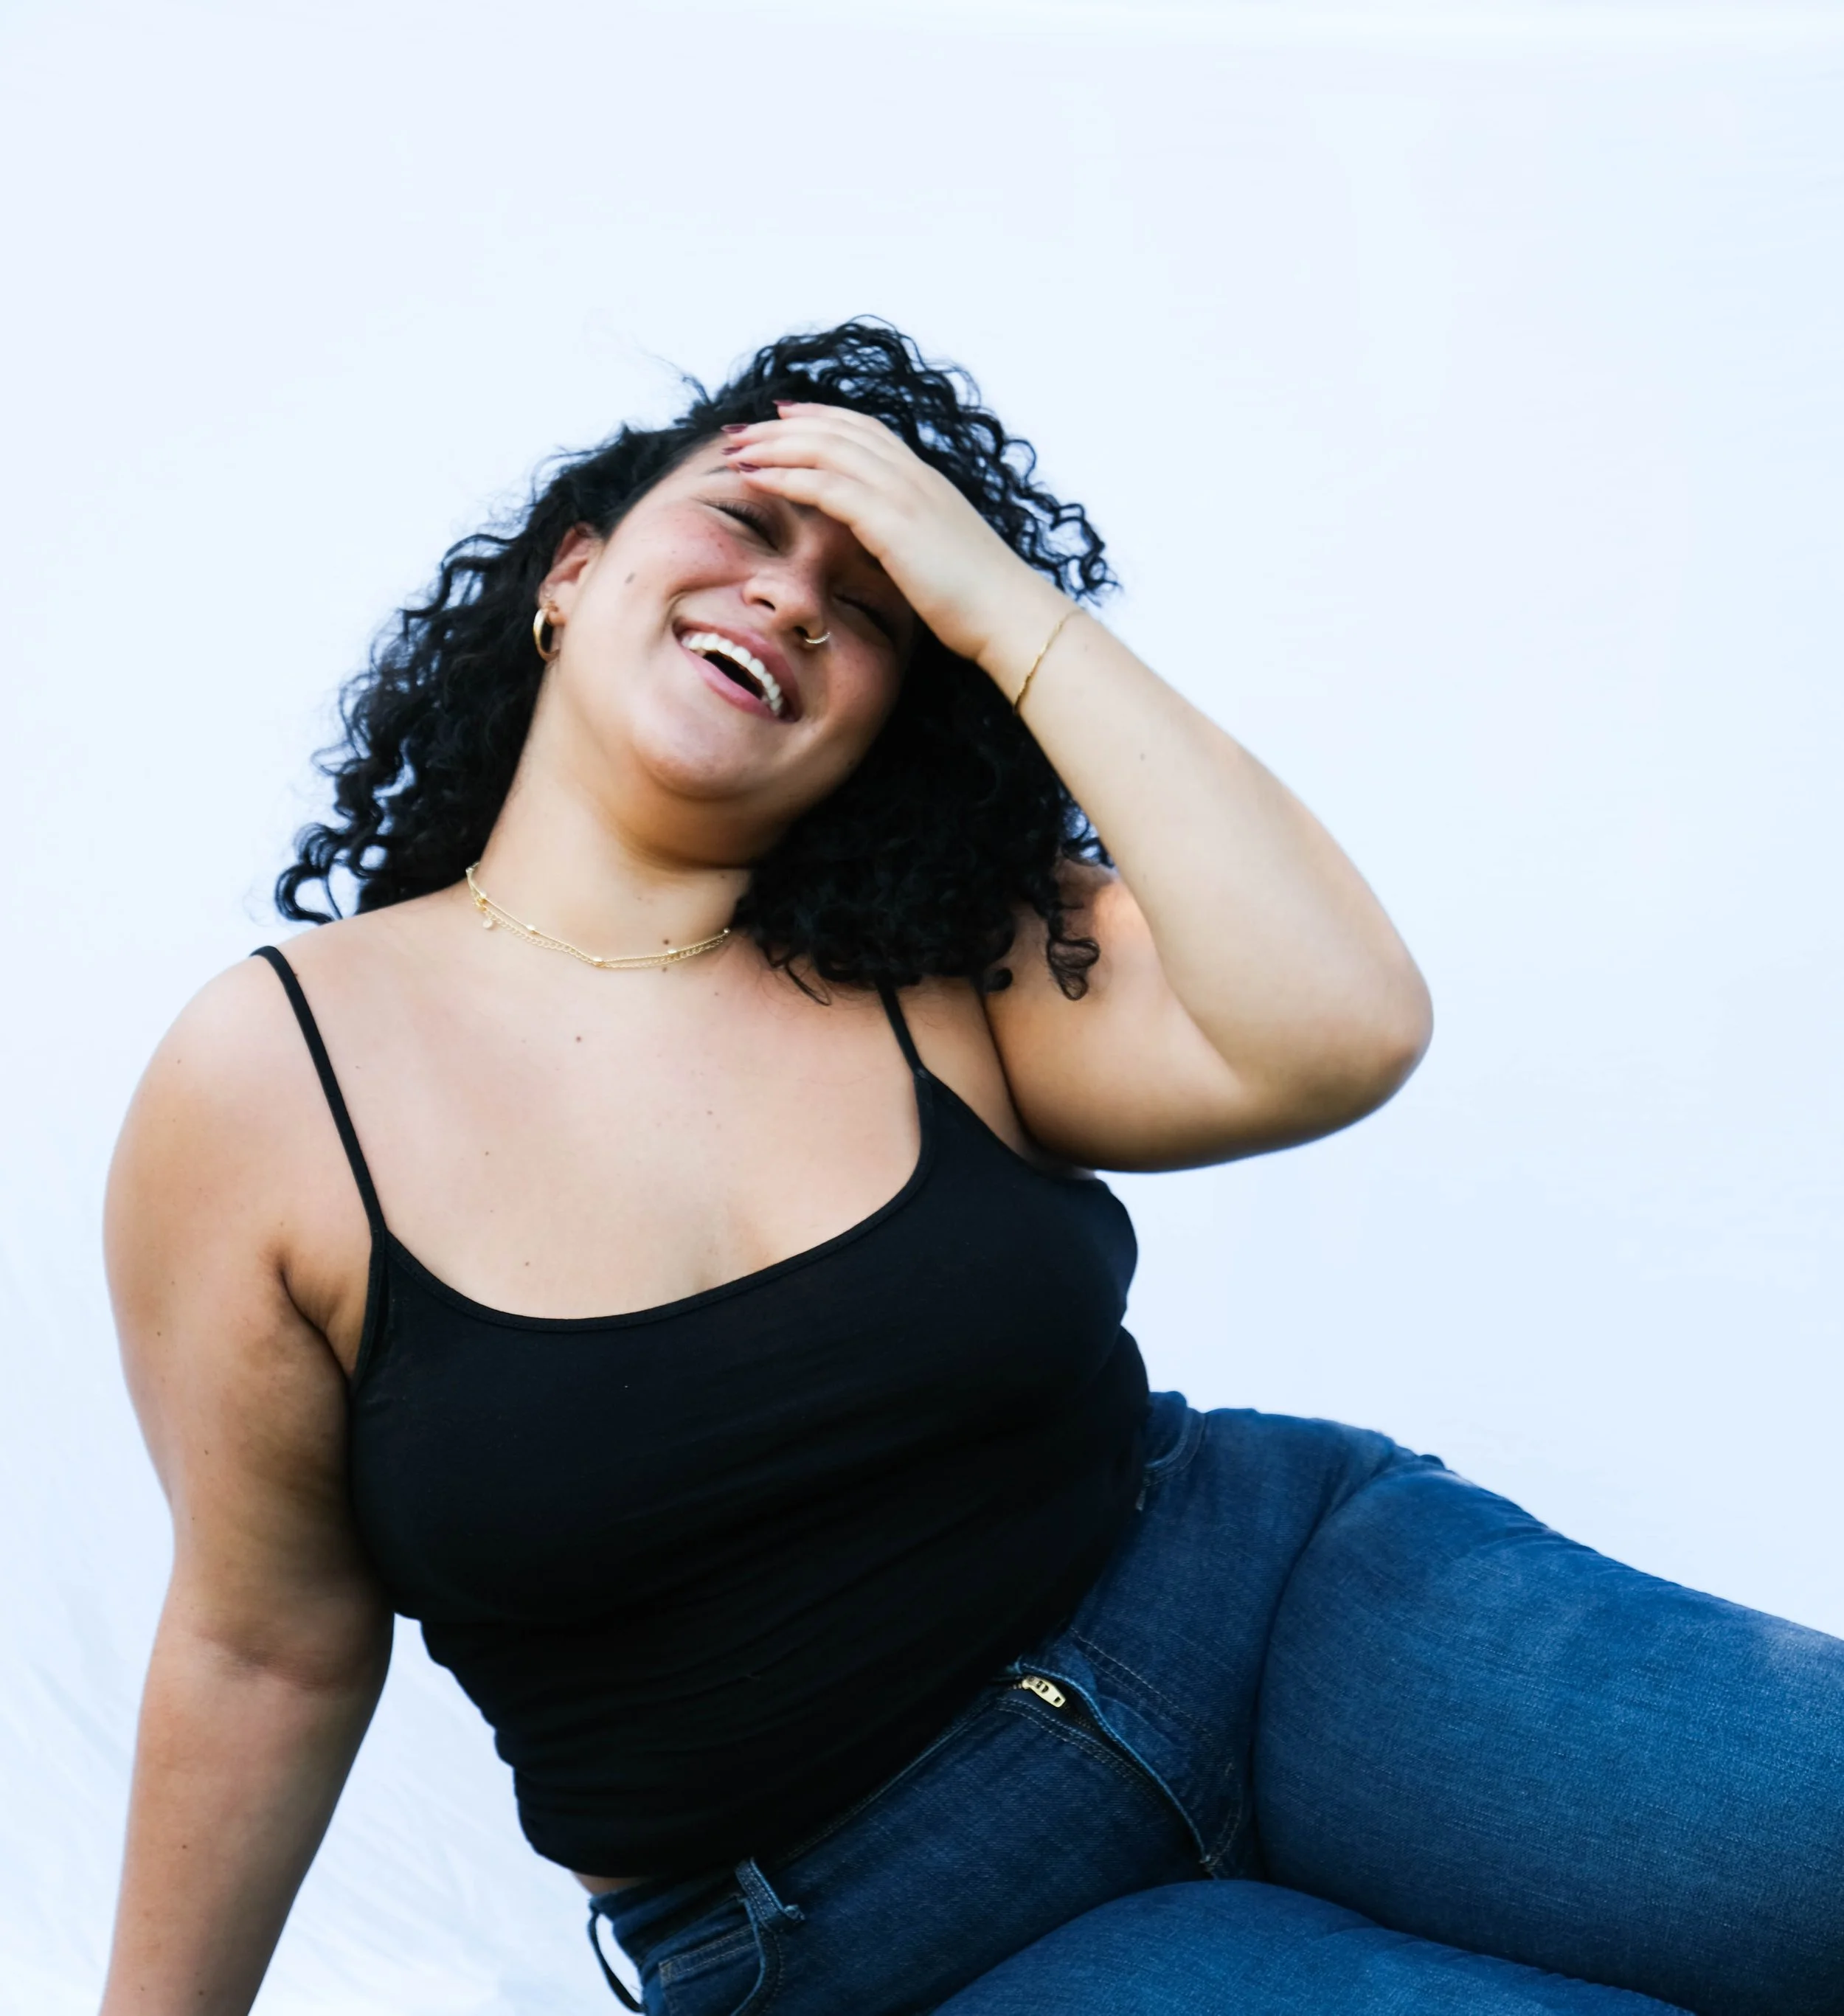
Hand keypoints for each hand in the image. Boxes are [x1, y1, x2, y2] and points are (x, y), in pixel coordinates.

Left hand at [722, 403, 1070, 691]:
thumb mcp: (937, 556)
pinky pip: (827, 486)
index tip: (780, 418)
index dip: (818, 418)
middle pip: (836, 429)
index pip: (863, 430)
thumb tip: (881, 544)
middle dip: (781, 426)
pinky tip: (756, 479)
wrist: (1010, 616)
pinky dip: (787, 476)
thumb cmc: (977, 602)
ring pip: (826, 448)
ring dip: (774, 446)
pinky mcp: (892, 521)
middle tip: (739, 431)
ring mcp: (904, 494)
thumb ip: (907, 537)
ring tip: (735, 450)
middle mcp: (913, 476)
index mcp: (925, 480)